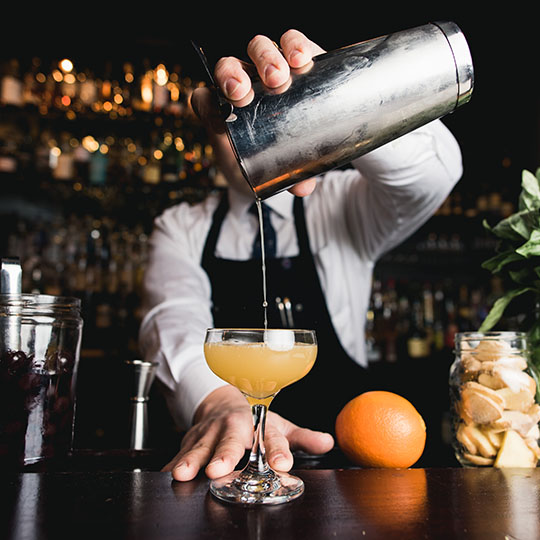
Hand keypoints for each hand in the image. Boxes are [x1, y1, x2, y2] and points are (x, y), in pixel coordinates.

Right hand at [162, 385, 333, 481]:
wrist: (222, 401)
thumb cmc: (254, 418)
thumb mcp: (279, 424)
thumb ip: (302, 437)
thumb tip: (329, 442)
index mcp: (258, 423)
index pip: (270, 437)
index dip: (277, 451)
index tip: (283, 464)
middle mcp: (234, 426)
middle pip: (230, 440)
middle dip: (225, 454)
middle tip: (219, 469)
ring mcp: (210, 432)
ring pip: (200, 445)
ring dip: (191, 459)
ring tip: (184, 474)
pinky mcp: (191, 439)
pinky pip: (180, 451)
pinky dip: (171, 462)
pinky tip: (166, 474)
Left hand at [191, 30, 324, 196]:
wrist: (289, 146)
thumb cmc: (266, 162)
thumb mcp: (267, 177)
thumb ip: (283, 181)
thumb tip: (305, 187)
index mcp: (225, 112)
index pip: (205, 99)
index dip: (208, 105)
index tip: (220, 122)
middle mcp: (243, 85)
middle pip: (228, 68)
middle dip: (232, 77)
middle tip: (244, 95)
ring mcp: (268, 71)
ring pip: (257, 49)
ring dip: (264, 58)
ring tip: (278, 77)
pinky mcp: (295, 62)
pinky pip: (291, 43)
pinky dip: (295, 45)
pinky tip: (302, 58)